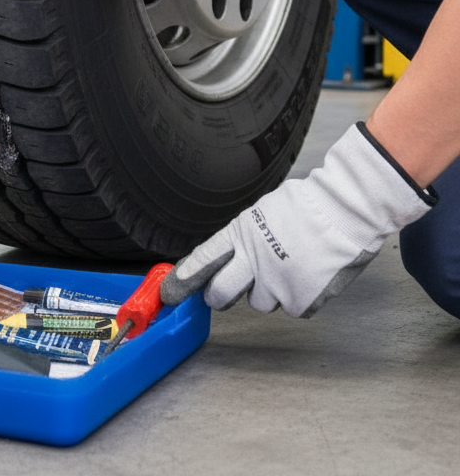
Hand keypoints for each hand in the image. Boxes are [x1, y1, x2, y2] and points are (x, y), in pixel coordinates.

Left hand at [160, 123, 435, 317]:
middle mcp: (253, 262)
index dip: (183, 279)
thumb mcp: (262, 214)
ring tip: (288, 267)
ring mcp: (277, 284)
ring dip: (269, 291)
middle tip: (228, 290)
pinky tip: (307, 276)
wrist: (345, 212)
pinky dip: (298, 297)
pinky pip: (291, 308)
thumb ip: (244, 238)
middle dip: (221, 294)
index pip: (203, 261)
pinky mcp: (302, 300)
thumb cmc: (306, 207)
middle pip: (221, 294)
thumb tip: (231, 255)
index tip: (170, 293)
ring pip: (260, 302)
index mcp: (240, 235)